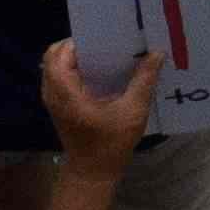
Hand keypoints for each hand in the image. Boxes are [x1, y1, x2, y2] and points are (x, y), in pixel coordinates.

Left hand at [43, 35, 160, 166]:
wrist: (93, 173)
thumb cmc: (110, 144)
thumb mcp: (132, 111)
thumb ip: (143, 80)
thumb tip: (156, 53)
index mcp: (65, 91)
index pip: (59, 53)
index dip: (78, 41)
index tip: (102, 35)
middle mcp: (53, 92)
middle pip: (55, 56)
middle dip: (78, 46)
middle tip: (106, 42)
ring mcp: (54, 100)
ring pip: (57, 67)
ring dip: (76, 58)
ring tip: (105, 53)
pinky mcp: (59, 106)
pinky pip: (61, 78)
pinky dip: (76, 70)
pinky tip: (101, 71)